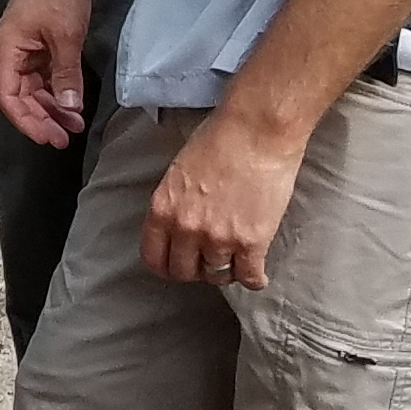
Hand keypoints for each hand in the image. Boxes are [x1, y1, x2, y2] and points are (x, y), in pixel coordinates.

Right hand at [0, 0, 96, 146]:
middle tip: (65, 138)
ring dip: (52, 107)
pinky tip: (73, 103)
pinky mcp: (40, 44)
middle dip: (42, 118)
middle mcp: (11, 53)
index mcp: (6, 50)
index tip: (49, 137)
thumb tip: (69, 109)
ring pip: (33, 88)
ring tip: (74, 124)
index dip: (26, 121)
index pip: (8, 97)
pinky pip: (44, 76)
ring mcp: (25, 49)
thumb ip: (66, 75)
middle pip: (20, 96)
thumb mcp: (66, 36)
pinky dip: (58, 90)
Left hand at [141, 107, 304, 287]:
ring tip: (234, 260)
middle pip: (184, 271)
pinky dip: (253, 279)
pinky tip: (256, 274)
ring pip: (217, 275)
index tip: (177, 264)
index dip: (167, 265)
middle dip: (195, 269)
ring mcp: (219, 238)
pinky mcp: (251, 242)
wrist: (257, 130)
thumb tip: (178, 224)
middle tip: (207, 262)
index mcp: (162, 209)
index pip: (153, 257)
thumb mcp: (179, 171)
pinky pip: (249, 277)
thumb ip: (174, 203)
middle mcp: (186, 228)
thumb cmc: (220, 139)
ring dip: (225, 270)